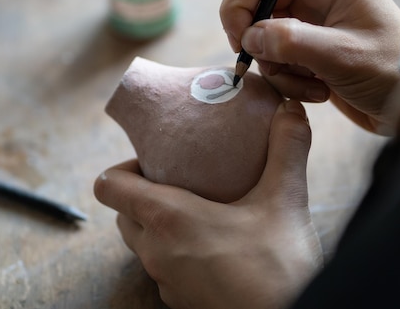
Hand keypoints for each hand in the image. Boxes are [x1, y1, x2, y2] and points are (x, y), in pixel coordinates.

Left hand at [94, 100, 322, 308]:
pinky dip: (178, 252)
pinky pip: (165, 269)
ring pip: (142, 244)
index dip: (124, 167)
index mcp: (166, 218)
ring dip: (159, 225)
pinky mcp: (181, 302)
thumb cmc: (277, 269)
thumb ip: (287, 149)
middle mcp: (155, 252)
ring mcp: (166, 282)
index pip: (108, 185)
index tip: (158, 161)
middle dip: (144, 194)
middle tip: (182, 181)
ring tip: (201, 210)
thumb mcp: (285, 201)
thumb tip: (291, 110)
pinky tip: (217, 247)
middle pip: (123, 214)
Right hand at [220, 0, 399, 133]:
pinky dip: (289, 78)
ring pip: (263, 37)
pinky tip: (319, 88)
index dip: (240, 4)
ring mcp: (311, 17)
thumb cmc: (392, 71)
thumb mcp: (341, 56)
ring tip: (313, 83)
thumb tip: (249, 36)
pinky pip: (276, 57)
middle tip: (277, 68)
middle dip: (262, 43)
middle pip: (257, 6)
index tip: (239, 40)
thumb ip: (291, 41)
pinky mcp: (307, 43)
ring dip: (279, 68)